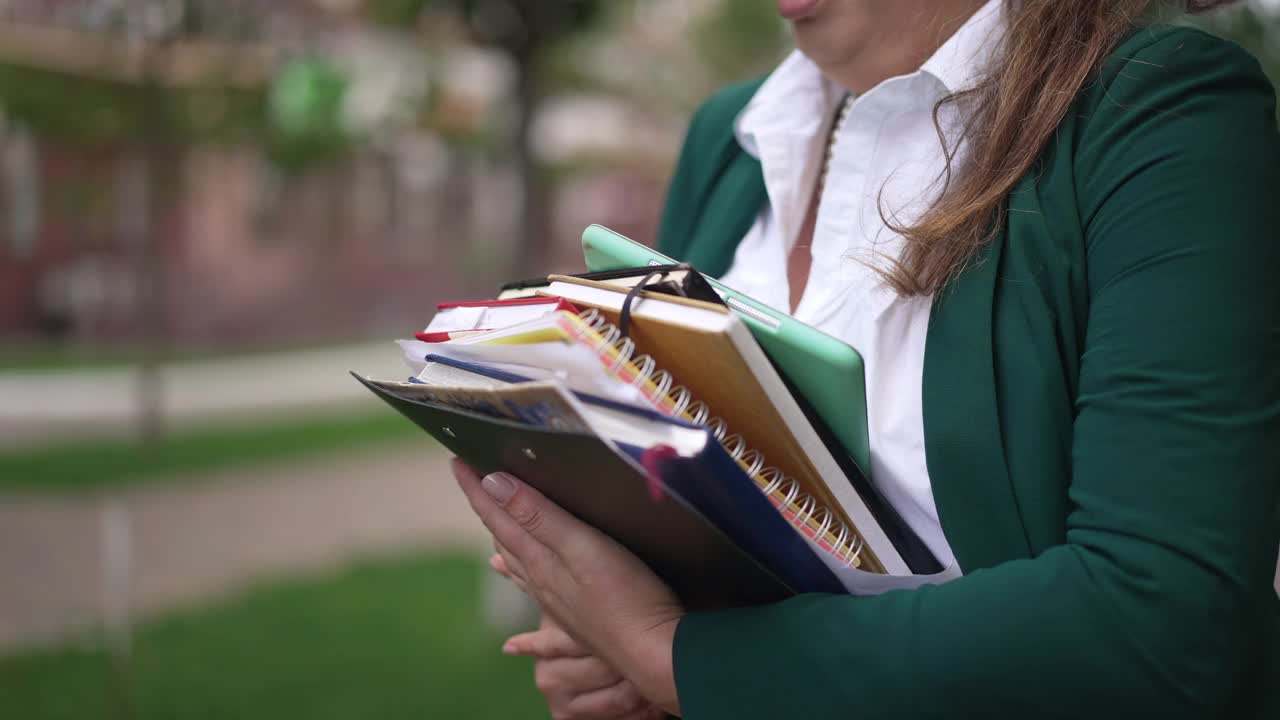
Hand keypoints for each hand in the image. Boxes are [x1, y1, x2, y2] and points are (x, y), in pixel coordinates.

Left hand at [452, 458, 682, 715]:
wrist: (652, 652)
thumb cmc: (625, 597)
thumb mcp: (581, 546)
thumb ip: (538, 516)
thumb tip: (492, 484)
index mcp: (538, 560)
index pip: (498, 516)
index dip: (476, 488)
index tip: (456, 460)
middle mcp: (540, 580)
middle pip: (504, 536)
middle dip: (487, 505)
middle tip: (473, 479)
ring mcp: (558, 600)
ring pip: (518, 562)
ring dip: (502, 538)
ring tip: (491, 523)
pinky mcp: (577, 614)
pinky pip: (536, 588)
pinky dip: (521, 577)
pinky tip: (514, 584)